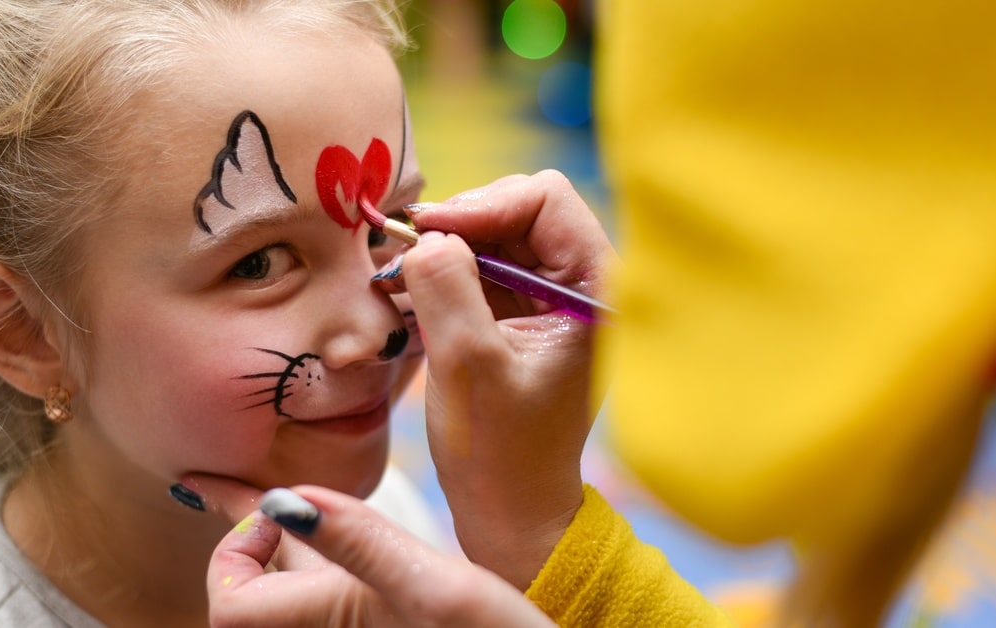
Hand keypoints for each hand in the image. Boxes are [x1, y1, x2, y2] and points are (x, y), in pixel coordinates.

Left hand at [187, 476, 554, 626]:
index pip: (227, 600)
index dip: (232, 553)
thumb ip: (359, 542)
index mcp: (323, 624)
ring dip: (272, 550)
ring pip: (289, 592)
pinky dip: (309, 559)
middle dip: (239, 544)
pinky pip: (324, 593)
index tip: (277, 511)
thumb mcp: (434, 585)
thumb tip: (280, 500)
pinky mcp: (380, 626)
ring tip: (256, 502)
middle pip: (250, 597)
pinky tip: (321, 532)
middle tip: (217, 487)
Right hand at [395, 170, 615, 588]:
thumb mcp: (468, 364)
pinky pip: (480, 269)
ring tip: (398, 278)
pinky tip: (407, 294)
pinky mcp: (521, 316)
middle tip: (404, 253)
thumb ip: (447, 287)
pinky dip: (443, 275)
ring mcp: (551, 299)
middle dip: (458, 226)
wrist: (511, 513)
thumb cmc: (500, 452)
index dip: (482, 205)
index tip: (427, 233)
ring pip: (493, 237)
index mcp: (597, 290)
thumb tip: (426, 233)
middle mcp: (582, 284)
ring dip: (444, 251)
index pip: (546, 198)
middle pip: (517, 209)